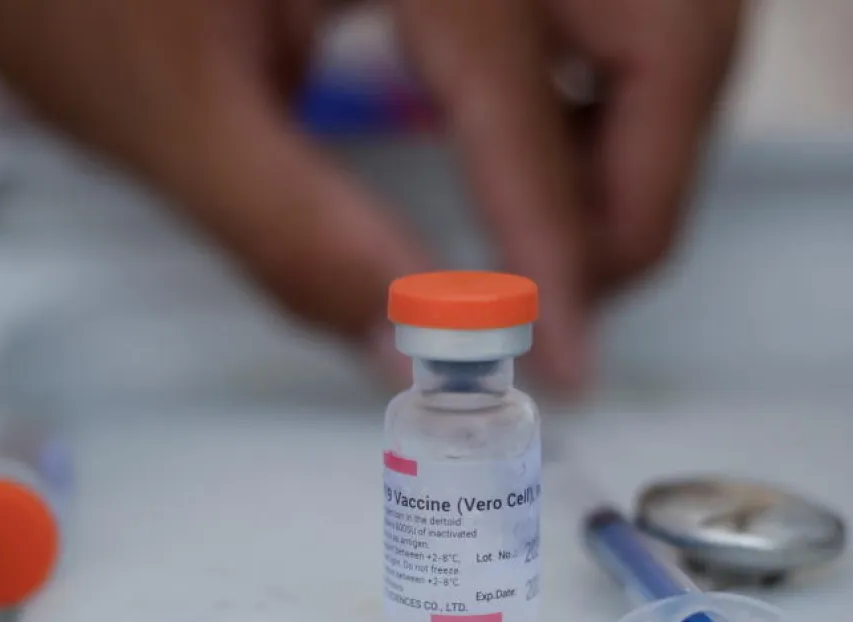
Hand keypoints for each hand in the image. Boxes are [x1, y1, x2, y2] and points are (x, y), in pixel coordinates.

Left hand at [0, 0, 745, 394]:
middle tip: (572, 297)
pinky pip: (627, 10)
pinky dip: (616, 93)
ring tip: (552, 236)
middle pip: (673, 36)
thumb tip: (413, 344)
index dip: (557, 248)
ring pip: (674, 23)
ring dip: (645, 140)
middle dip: (643, 186)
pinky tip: (542, 154)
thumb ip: (303, 240)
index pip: (528, 99)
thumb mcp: (178, 114)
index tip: (565, 356)